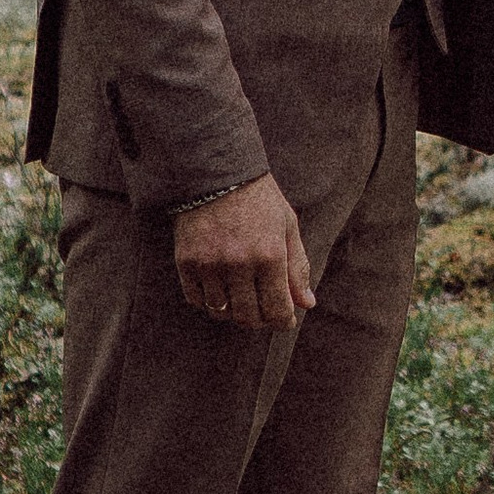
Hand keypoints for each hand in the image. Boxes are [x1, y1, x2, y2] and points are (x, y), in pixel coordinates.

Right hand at [174, 172, 315, 329]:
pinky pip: (196, 300)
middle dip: (260, 321)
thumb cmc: (259, 199)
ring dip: (233, 314)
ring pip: (221, 312)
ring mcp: (210, 265)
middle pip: (248, 317)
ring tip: (241, 302)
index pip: (277, 309)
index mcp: (270, 255)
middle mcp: (239, 264)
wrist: (216, 172)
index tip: (285, 320)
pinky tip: (219, 293)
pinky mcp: (187, 262)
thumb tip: (307, 304)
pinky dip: (209, 303)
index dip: (283, 321)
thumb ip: (298, 267)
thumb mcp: (287, 227)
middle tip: (264, 313)